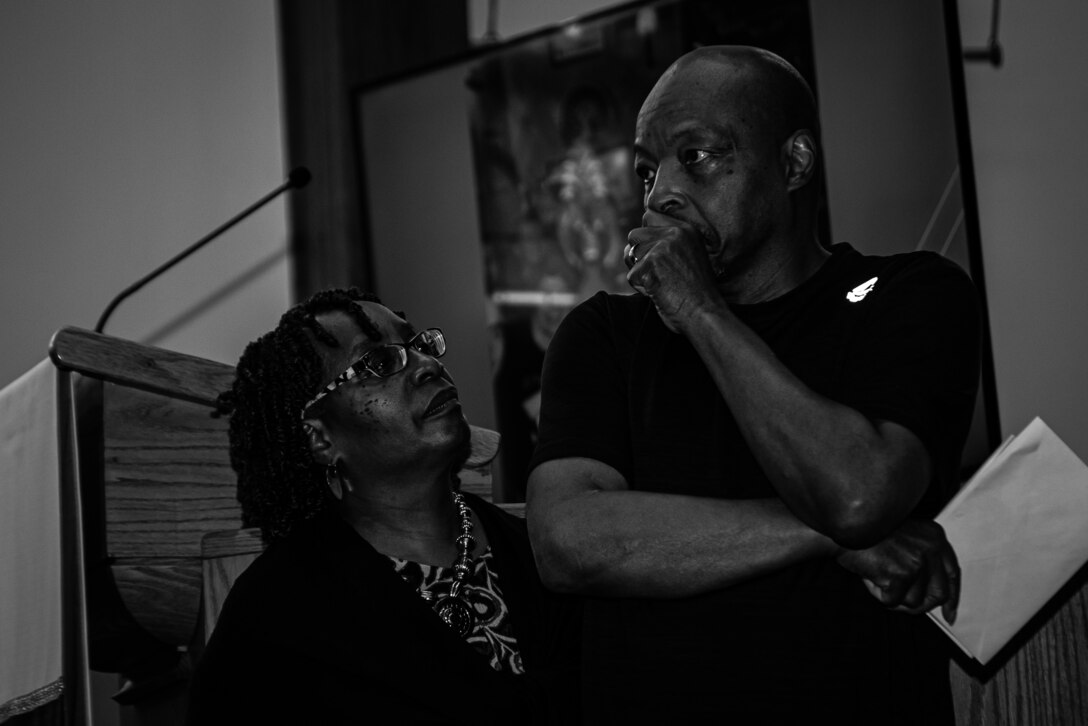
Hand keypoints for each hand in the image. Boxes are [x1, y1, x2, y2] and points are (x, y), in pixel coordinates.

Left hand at [624, 211, 720, 332]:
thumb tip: (635, 242)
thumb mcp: (690, 257)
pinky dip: (641, 289)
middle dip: (638, 254)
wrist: (704, 313)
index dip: (646, 238)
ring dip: (640, 273)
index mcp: (685, 230)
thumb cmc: (698, 293)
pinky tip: (660, 293)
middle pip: (634, 235)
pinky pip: (631, 276)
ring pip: (630, 255)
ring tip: (661, 284)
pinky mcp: (650, 266)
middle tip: (655, 273)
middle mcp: (673, 234)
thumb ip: (669, 244)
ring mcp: (661, 249)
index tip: (655, 256)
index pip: (649, 217)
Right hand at [836, 519, 959, 622]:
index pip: (952, 573)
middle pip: (939, 593)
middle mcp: (930, 548)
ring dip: (895, 597)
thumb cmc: (868, 535)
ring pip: (914, 601)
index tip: (949, 614)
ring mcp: (917, 561)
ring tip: (877, 578)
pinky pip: (894, 601)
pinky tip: (870, 577)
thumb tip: (933, 597)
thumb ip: (922, 559)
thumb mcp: (904, 538)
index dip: (952, 596)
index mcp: (934, 536)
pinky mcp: (901, 574)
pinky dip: (879, 595)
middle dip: (923, 606)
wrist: (844, 528)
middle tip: (905, 606)